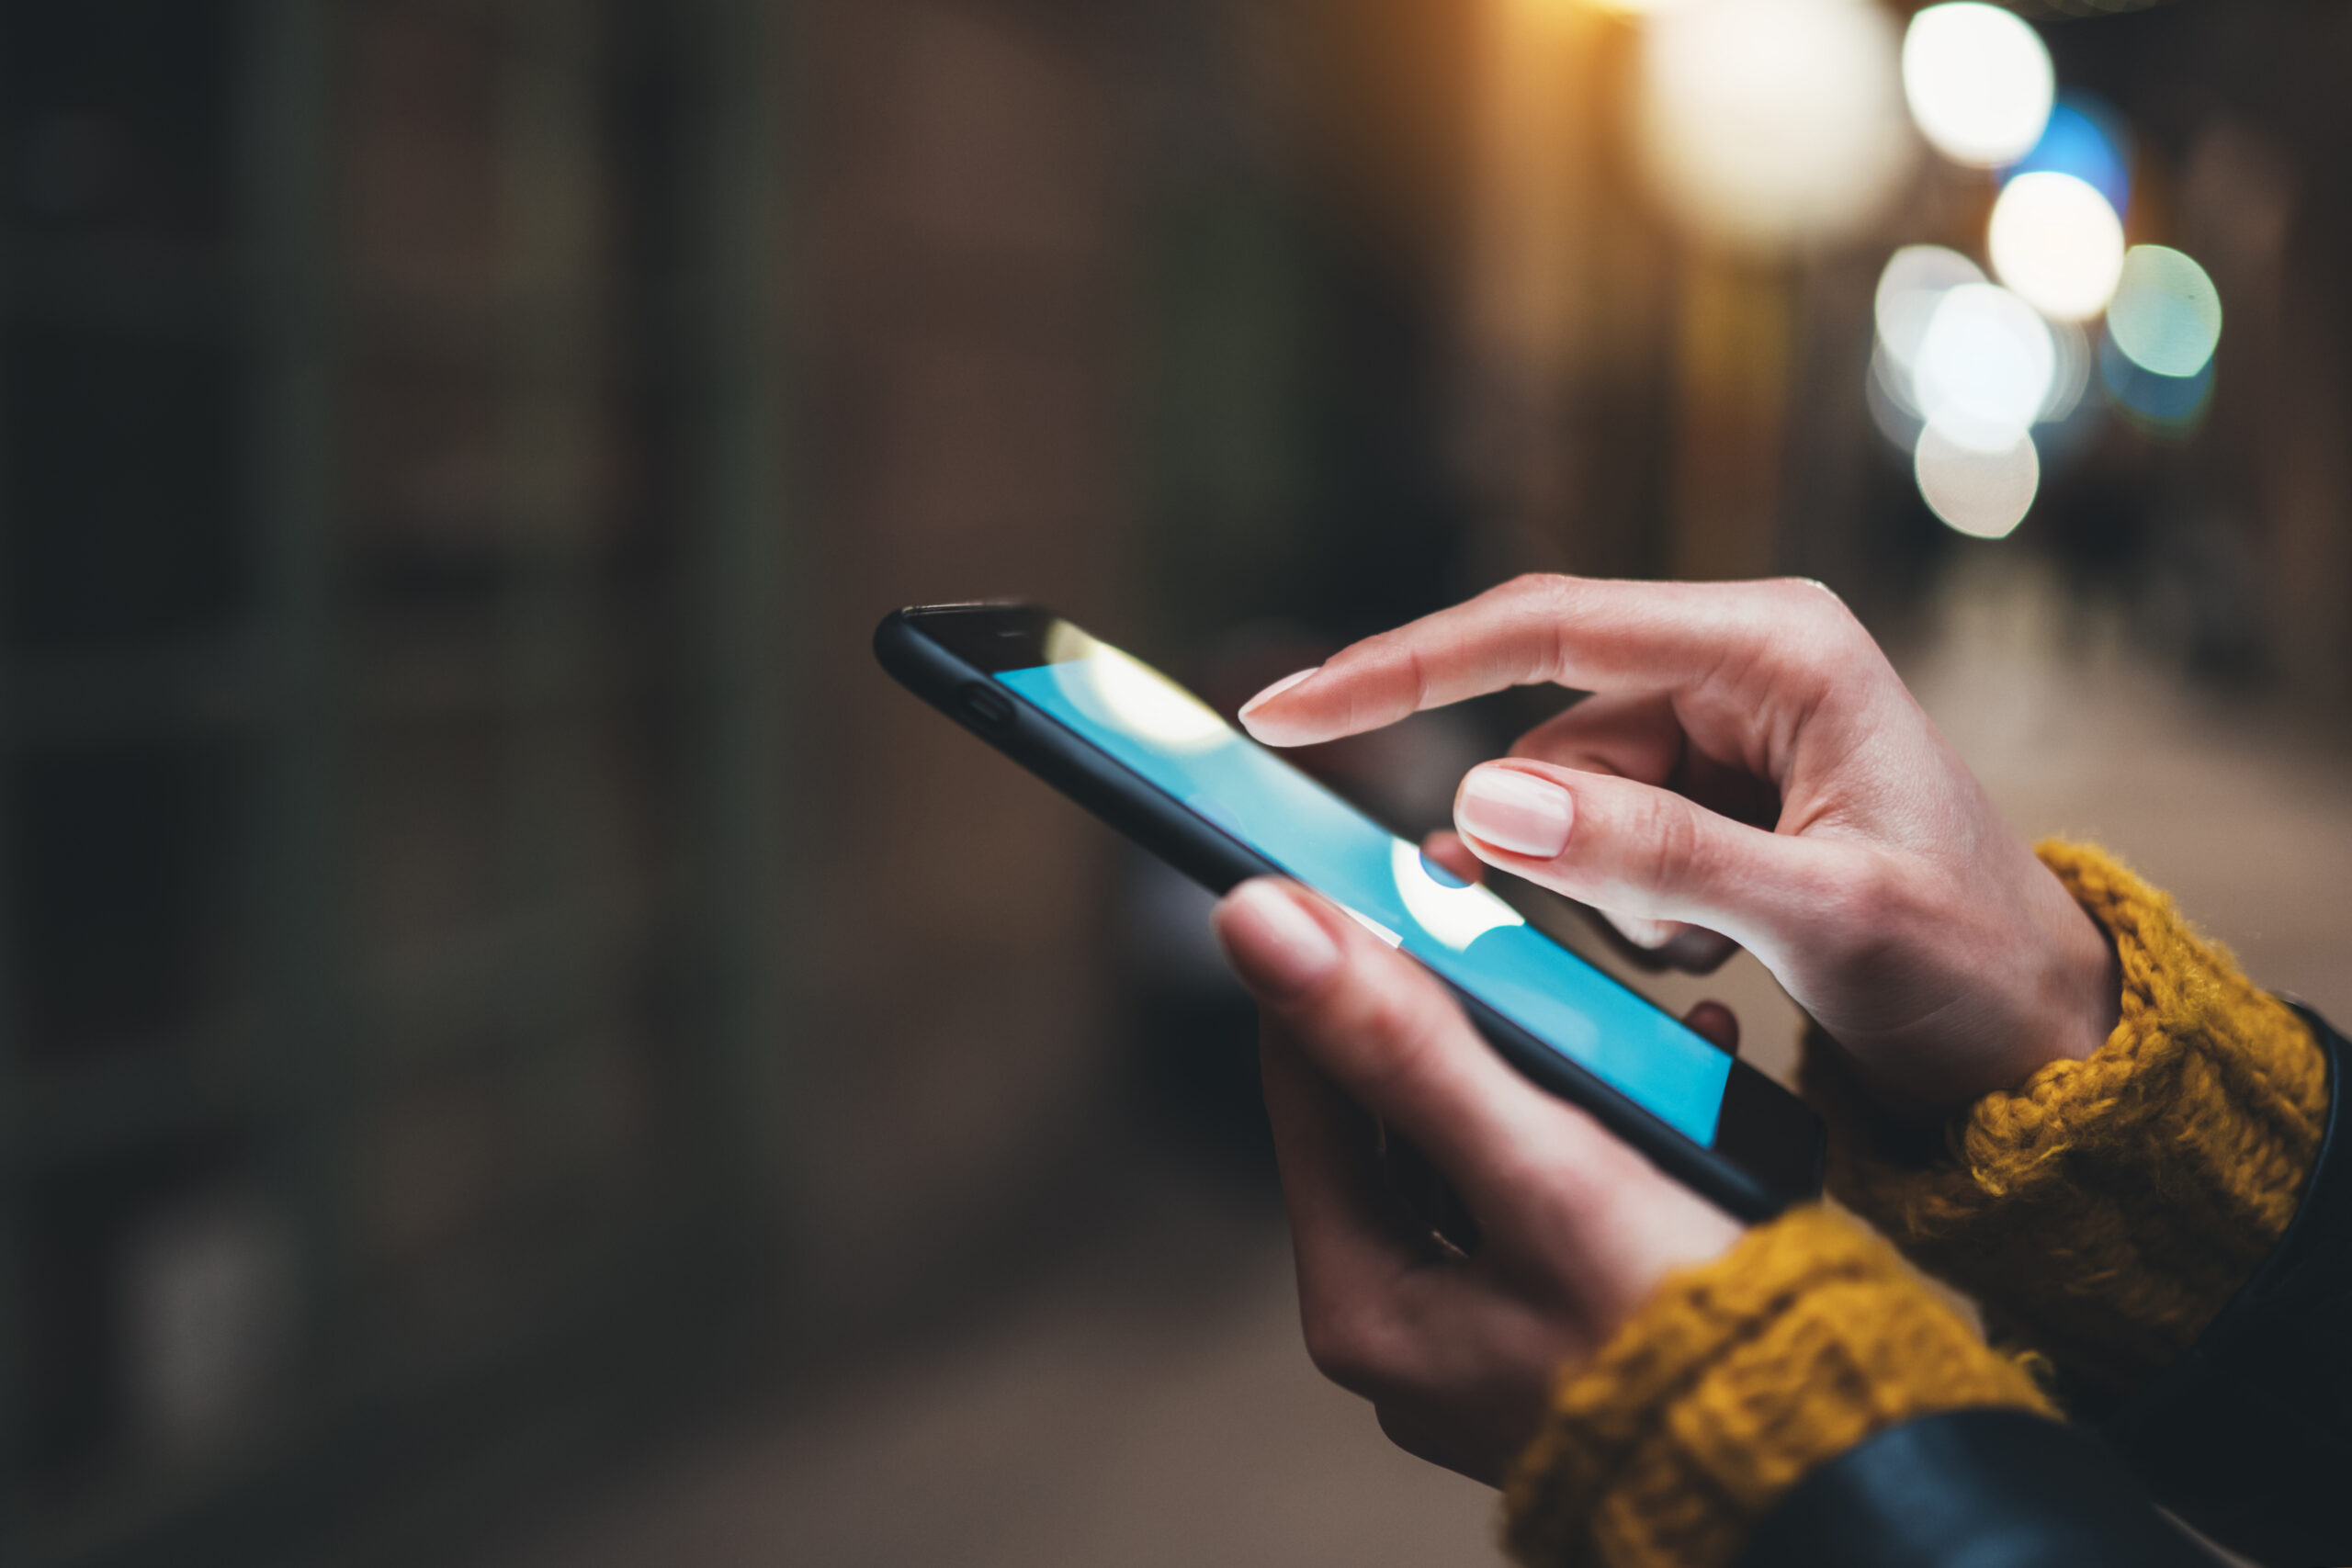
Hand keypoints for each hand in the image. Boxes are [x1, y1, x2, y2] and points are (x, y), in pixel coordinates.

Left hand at [1213, 875, 1743, 1483]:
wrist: (1833, 1470)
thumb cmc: (1688, 1340)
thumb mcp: (1537, 1168)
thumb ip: (1401, 1043)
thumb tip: (1258, 925)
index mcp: (1364, 1302)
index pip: (1308, 1082)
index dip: (1335, 965)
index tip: (1369, 871)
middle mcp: (1408, 1323)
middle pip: (1395, 1110)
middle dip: (1459, 1005)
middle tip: (1494, 912)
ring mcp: (1488, 1329)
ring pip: (1484, 1138)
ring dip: (1546, 1053)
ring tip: (1601, 982)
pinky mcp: (1569, 1322)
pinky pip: (1560, 1182)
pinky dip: (1607, 1117)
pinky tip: (1680, 1061)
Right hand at [1239, 575, 2119, 1116]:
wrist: (2041, 1042)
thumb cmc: (1970, 969)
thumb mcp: (1821, 917)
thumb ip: (1654, 854)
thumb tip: (1483, 803)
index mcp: (1775, 647)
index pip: (1546, 628)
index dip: (1404, 667)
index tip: (1288, 710)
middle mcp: (1739, 665)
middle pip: (1548, 730)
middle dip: (1557, 844)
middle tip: (1655, 935)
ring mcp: (1722, 730)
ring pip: (1563, 799)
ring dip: (1605, 891)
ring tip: (1717, 949)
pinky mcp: (1710, 792)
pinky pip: (1597, 838)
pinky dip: (1623, 905)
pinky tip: (1711, 946)